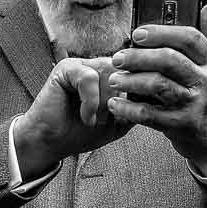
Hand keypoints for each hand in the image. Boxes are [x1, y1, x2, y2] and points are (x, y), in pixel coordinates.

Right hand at [13, 56, 130, 180]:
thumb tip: (154, 94)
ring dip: (104, 103)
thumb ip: (136, 106)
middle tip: (107, 120)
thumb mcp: (119, 122)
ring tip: (95, 118)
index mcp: (113, 76)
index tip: (129, 115)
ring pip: (109, 74)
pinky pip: (89, 77)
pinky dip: (90, 101)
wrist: (52, 142)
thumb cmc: (81, 132)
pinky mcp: (67, 67)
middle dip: (119, 102)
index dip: (136, 94)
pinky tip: (85, 115)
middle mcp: (100, 66)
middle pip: (126, 73)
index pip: (137, 73)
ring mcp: (83, 64)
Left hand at [105, 3, 206, 174]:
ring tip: (114, 79)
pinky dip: (129, 109)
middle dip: (138, 57)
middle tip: (117, 58)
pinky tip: (115, 104)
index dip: (161, 32)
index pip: (189, 38)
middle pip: (169, 60)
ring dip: (131, 81)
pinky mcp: (182, 125)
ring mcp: (196, 104)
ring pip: (158, 85)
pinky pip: (150, 114)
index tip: (137, 33)